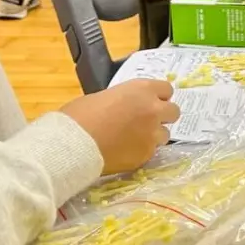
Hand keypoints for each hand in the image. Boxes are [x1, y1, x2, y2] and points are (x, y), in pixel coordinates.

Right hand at [63, 79, 179, 174]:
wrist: (71, 145)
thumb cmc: (78, 116)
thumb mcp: (103, 97)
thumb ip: (124, 100)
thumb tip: (126, 107)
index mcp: (142, 90)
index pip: (167, 89)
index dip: (158, 96)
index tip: (150, 102)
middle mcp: (153, 110)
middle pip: (173, 112)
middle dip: (162, 116)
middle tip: (146, 122)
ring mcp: (152, 134)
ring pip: (165, 134)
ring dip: (153, 136)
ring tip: (133, 140)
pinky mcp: (146, 155)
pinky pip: (151, 151)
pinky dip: (141, 151)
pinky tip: (125, 152)